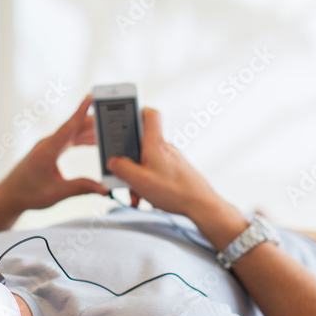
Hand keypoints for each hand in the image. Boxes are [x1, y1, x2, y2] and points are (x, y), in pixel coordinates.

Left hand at [0, 96, 107, 231]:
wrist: (9, 196)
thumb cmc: (28, 194)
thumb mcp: (56, 193)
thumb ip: (81, 188)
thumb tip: (104, 188)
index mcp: (47, 151)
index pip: (68, 127)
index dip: (80, 112)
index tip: (90, 97)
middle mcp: (47, 144)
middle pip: (75, 128)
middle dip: (94, 121)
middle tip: (112, 115)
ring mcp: (48, 146)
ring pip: (73, 133)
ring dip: (90, 131)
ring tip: (109, 128)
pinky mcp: (49, 151)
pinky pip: (69, 140)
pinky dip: (82, 139)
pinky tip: (94, 141)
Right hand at [106, 108, 221, 216]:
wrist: (201, 205)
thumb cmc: (176, 191)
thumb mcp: (139, 181)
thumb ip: (122, 168)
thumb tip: (113, 162)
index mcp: (155, 144)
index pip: (150, 114)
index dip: (136, 110)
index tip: (123, 115)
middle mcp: (164, 148)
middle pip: (140, 145)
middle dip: (128, 162)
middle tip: (122, 176)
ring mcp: (169, 159)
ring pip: (145, 162)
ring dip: (137, 178)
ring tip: (137, 195)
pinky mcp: (174, 170)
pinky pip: (154, 172)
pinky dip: (147, 184)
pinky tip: (147, 198)